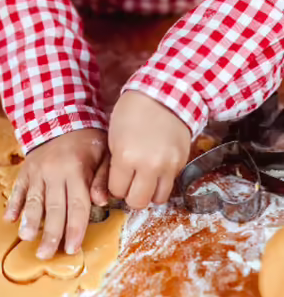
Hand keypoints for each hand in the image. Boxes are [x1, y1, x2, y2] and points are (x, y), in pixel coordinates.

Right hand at [4, 129, 108, 258]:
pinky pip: (18, 188)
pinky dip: (13, 203)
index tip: (72, 249)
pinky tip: (9, 219)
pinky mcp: (26, 170)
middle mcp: (54, 172)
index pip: (77, 205)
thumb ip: (103, 178)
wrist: (61, 117)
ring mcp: (37, 171)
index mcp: (76, 170)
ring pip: (33, 200)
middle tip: (46, 255)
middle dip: (50, 233)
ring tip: (25, 238)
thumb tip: (101, 202)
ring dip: (29, 220)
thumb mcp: (104, 154)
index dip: (75, 229)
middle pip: (53, 208)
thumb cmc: (87, 140)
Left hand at [108, 91, 190, 207]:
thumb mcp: (113, 138)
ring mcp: (168, 165)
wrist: (165, 94)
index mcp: (126, 157)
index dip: (115, 187)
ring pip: (158, 199)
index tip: (117, 179)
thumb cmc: (132, 112)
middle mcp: (149, 165)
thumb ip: (115, 165)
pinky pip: (171, 184)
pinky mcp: (182, 163)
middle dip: (131, 196)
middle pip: (138, 202)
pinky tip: (157, 169)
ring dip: (149, 193)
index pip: (117, 191)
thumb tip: (117, 188)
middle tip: (130, 185)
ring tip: (145, 180)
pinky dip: (162, 182)